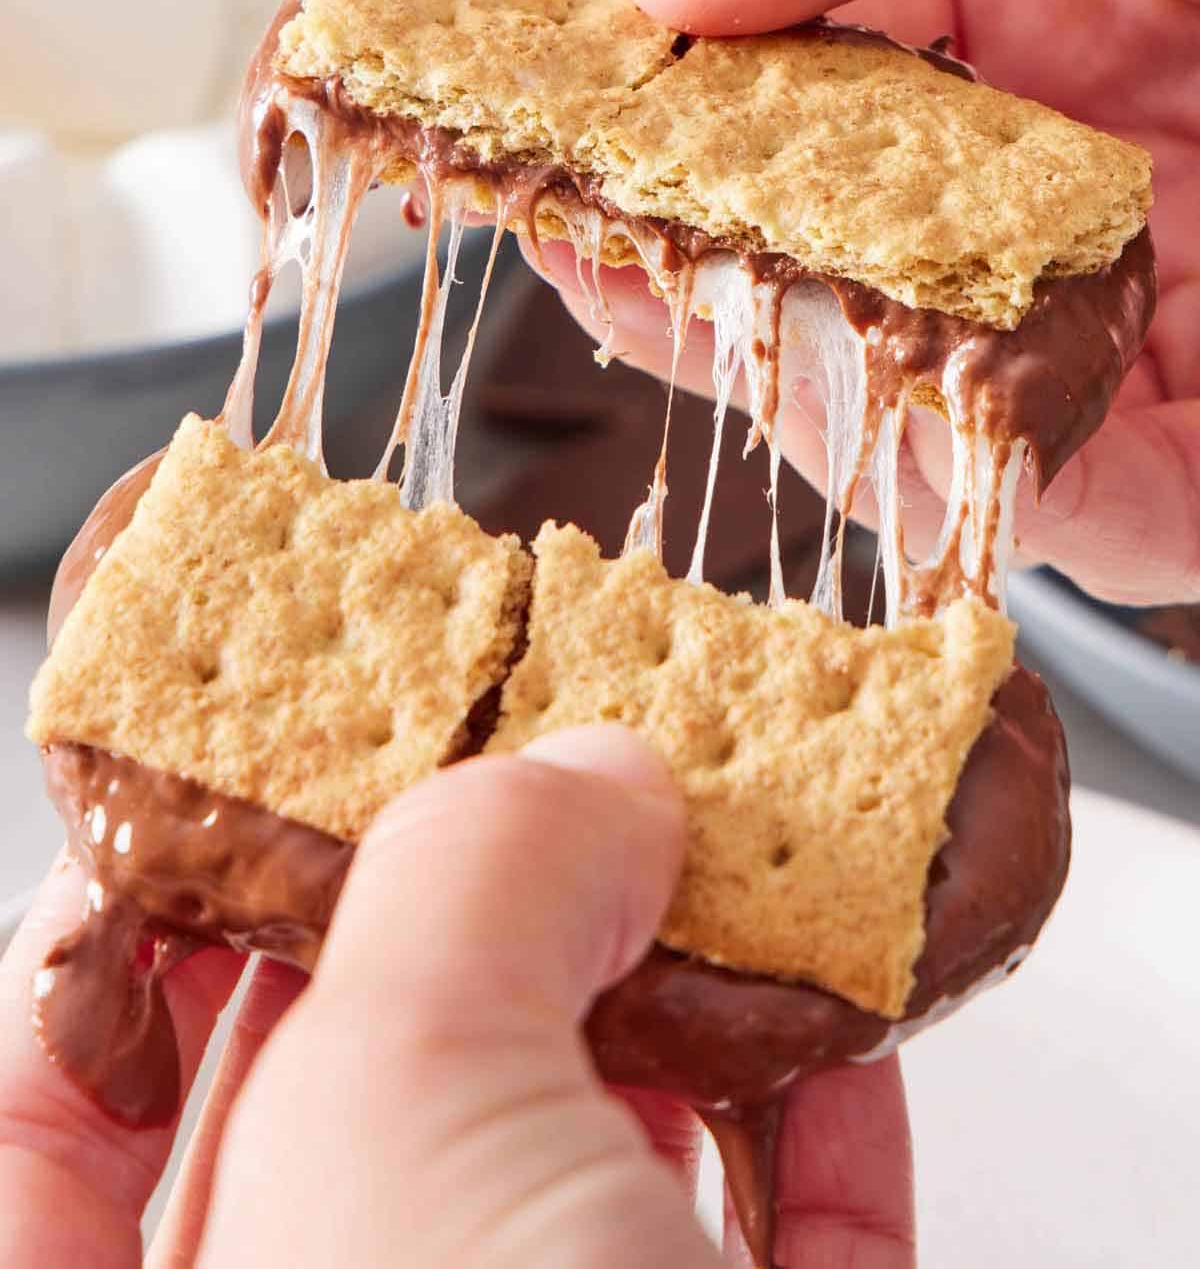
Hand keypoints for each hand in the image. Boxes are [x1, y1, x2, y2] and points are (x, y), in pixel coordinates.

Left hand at [0, 726, 912, 1265]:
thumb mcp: (398, 1125)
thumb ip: (466, 888)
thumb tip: (585, 780)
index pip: (50, 1072)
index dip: (134, 893)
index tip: (245, 764)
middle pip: (355, 1084)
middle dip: (472, 906)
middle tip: (532, 765)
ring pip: (572, 1158)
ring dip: (670, 995)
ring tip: (708, 845)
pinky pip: (758, 1246)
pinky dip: (811, 1128)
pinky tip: (839, 1017)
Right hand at [543, 0, 1199, 606]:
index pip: (758, 50)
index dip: (636, 75)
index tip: (530, 82)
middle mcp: (1028, 160)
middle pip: (792, 236)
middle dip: (667, 239)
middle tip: (567, 208)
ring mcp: (1103, 309)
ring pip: (878, 381)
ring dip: (772, 355)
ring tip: (675, 287)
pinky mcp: (1183, 450)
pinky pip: (1033, 493)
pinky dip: (942, 466)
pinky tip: (873, 394)